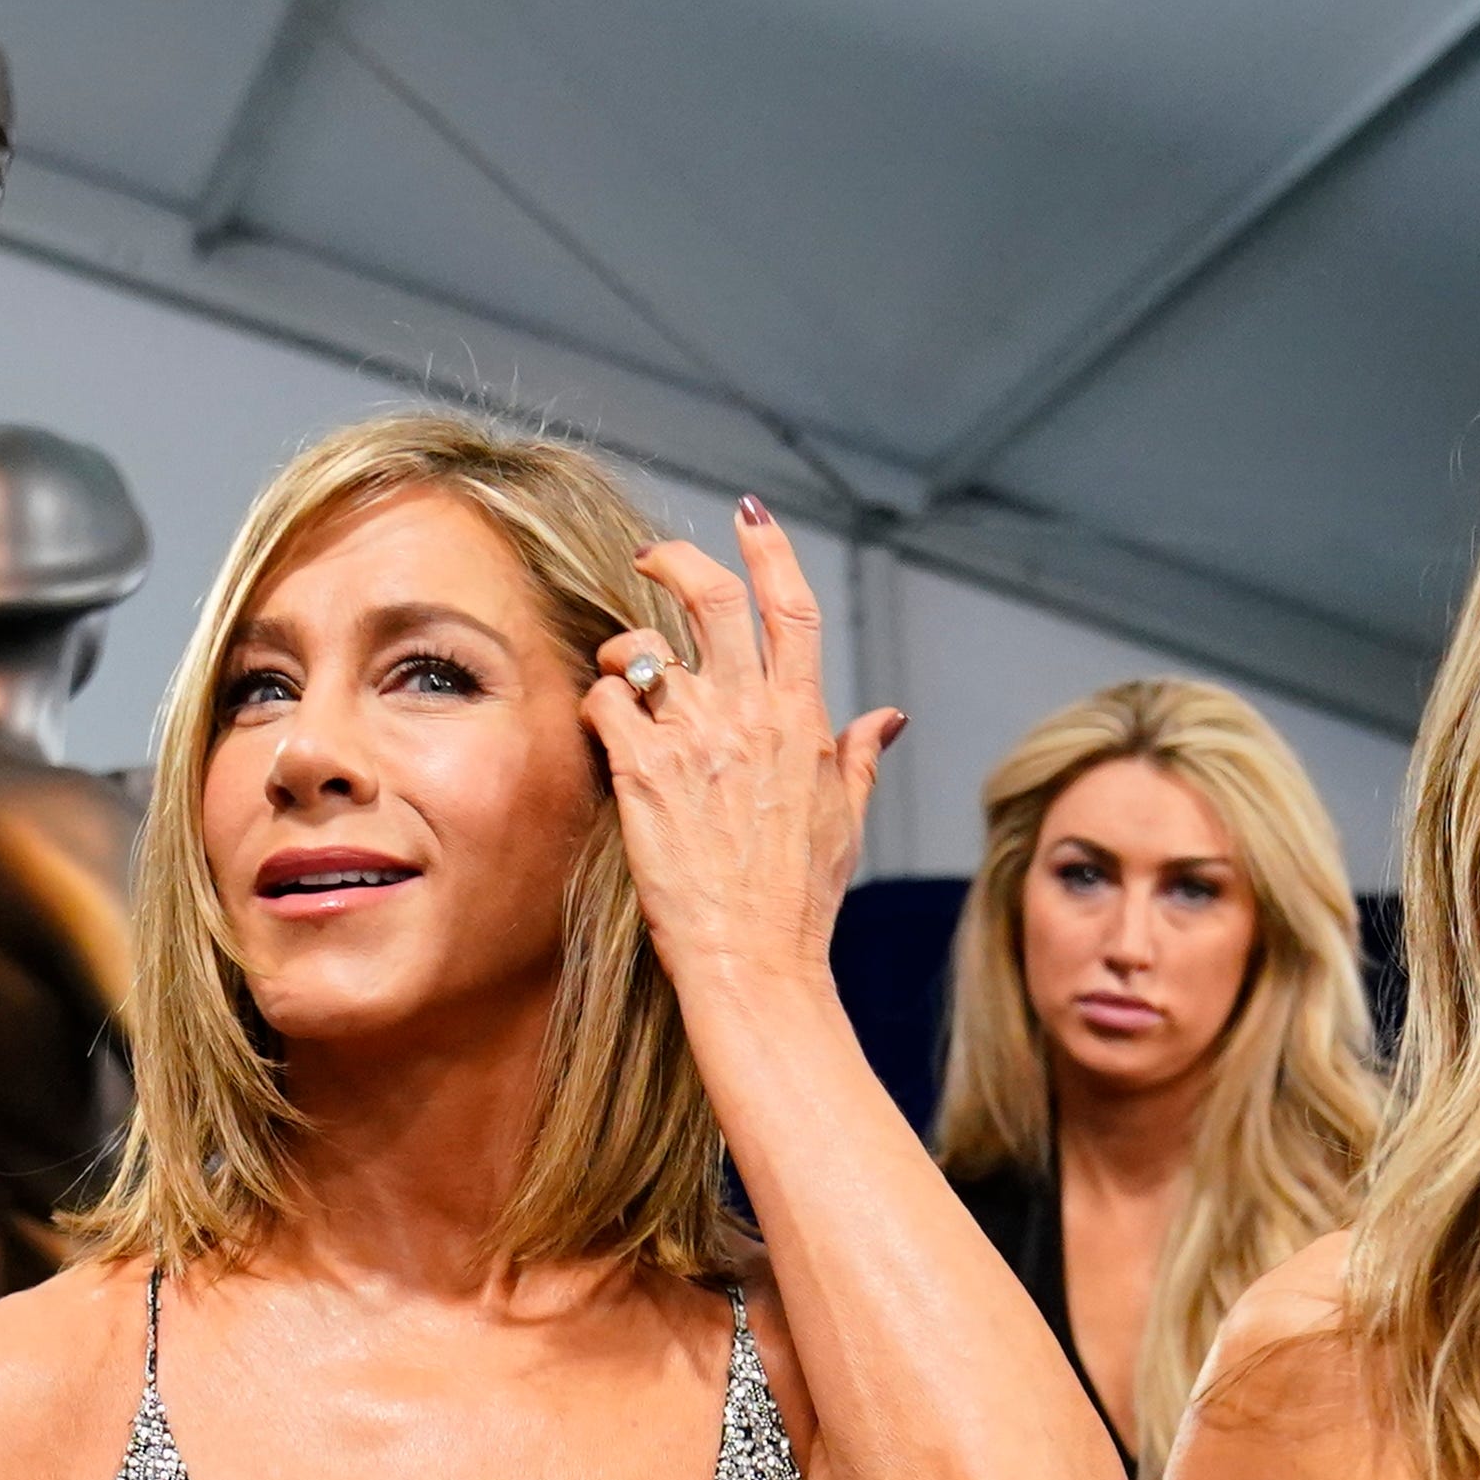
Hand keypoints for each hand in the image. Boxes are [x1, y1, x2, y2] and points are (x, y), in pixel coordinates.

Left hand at [579, 500, 904, 995]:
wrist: (753, 964)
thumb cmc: (798, 904)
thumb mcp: (845, 821)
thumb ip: (858, 757)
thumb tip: (884, 717)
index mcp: (803, 720)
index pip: (792, 607)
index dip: (769, 548)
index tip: (748, 515)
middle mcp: (750, 716)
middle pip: (711, 598)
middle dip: (675, 560)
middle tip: (649, 555)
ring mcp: (694, 742)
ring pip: (642, 650)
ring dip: (621, 652)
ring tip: (617, 677)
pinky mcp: (642, 774)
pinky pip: (603, 704)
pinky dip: (595, 705)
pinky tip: (600, 731)